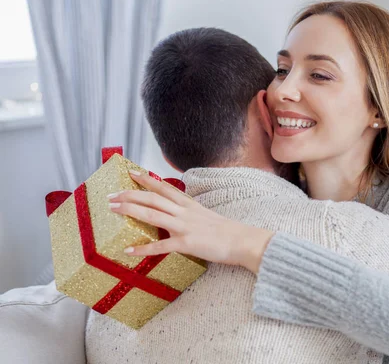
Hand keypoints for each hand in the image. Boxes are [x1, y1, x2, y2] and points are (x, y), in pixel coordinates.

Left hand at [108, 170, 273, 273]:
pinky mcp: (187, 244)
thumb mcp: (206, 216)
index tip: (131, 172)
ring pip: (153, 215)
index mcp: (189, 205)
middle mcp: (184, 212)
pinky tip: (129, 250)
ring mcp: (185, 227)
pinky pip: (161, 246)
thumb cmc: (227, 231)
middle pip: (153, 199)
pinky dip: (144, 248)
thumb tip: (176, 216)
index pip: (164, 188)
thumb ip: (189, 214)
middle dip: (130, 195)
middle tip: (111, 195)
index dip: (146, 180)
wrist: (243, 241)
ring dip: (131, 211)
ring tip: (113, 209)